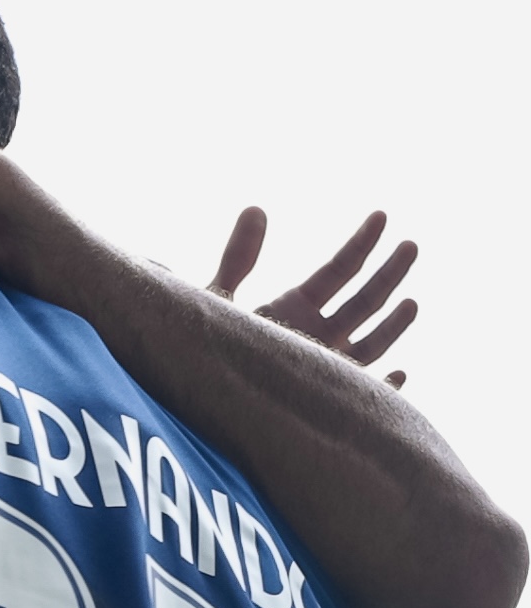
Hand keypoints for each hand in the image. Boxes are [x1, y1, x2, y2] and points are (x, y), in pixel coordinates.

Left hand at [209, 207, 415, 386]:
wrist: (195, 393)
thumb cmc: (202, 346)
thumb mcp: (221, 296)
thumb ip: (238, 257)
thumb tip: (255, 208)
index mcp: (295, 306)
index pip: (339, 270)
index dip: (361, 243)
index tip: (380, 216)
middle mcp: (316, 333)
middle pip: (365, 300)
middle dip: (389, 273)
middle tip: (411, 245)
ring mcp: (323, 365)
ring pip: (372, 344)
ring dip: (393, 325)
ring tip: (411, 302)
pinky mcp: (322, 398)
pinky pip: (362, 393)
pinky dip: (383, 388)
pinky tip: (399, 375)